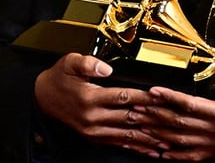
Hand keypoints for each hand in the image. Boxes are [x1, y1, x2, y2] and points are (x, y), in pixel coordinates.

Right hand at [34, 53, 163, 157]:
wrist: (41, 99)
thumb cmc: (59, 78)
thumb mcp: (69, 63)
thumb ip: (88, 63)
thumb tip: (107, 67)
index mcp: (90, 98)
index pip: (124, 97)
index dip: (145, 97)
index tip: (162, 97)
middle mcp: (93, 117)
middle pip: (130, 118)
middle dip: (154, 120)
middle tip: (174, 121)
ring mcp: (93, 130)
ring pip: (127, 135)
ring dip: (149, 139)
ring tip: (169, 140)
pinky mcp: (94, 137)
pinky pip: (119, 144)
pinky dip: (136, 148)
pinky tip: (151, 150)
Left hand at [132, 68, 214, 160]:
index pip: (191, 104)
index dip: (170, 96)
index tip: (154, 89)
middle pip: (177, 122)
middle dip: (153, 114)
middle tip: (134, 107)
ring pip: (178, 139)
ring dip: (156, 132)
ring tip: (138, 126)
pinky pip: (190, 156)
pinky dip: (172, 155)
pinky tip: (160, 152)